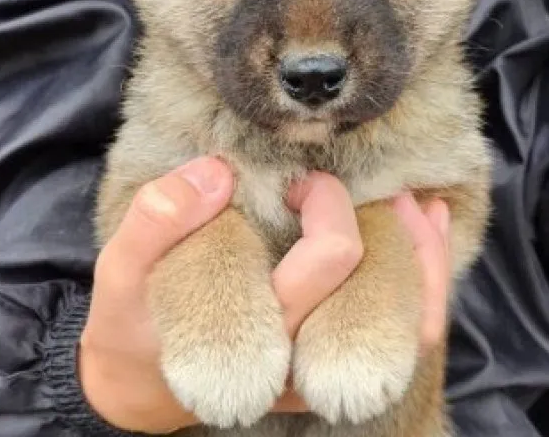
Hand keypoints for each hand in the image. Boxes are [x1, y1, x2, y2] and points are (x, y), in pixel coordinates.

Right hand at [78, 162, 450, 432]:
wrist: (144, 378)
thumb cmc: (134, 319)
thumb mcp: (123, 270)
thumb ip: (158, 220)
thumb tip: (218, 171)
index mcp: (260, 329)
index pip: (326, 262)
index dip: (326, 204)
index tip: (298, 180)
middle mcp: (305, 358)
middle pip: (374, 281)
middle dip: (365, 216)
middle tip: (332, 185)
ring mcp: (325, 367)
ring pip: (407, 317)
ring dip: (419, 251)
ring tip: (413, 198)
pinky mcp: (334, 363)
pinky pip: (405, 327)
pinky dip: (425, 274)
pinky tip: (425, 224)